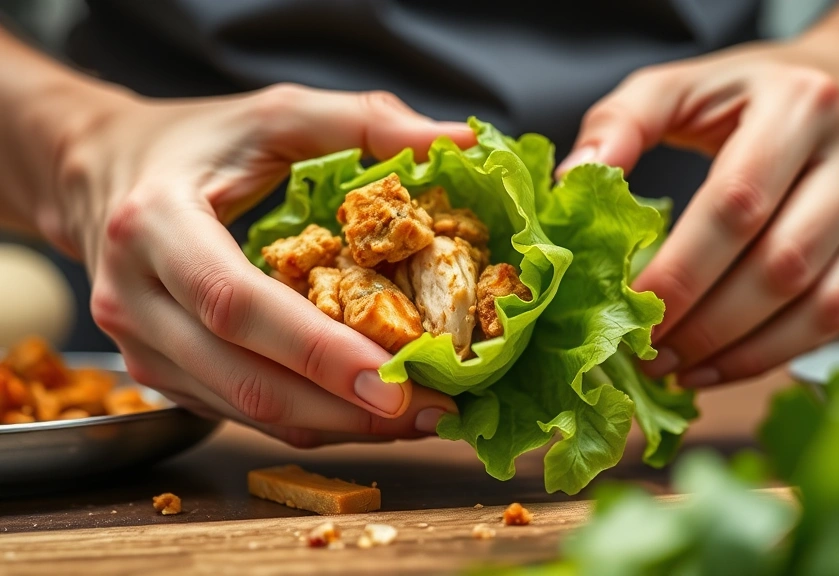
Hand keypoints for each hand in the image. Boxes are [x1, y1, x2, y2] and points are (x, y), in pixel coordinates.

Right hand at [44, 84, 472, 445]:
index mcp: (154, 227)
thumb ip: (364, 121)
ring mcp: (140, 349)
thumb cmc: (194, 143)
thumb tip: (459, 142)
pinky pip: (243, 414)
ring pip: (249, 412)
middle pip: (248, 380)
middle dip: (347, 408)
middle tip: (434, 410)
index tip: (397, 379)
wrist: (99, 174)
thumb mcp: (273, 115)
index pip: (238, 305)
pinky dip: (312, 418)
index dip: (320, 352)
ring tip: (421, 415)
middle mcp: (135, 301)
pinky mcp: (161, 375)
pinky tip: (369, 409)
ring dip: (339, 425)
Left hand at [558, 29, 838, 387]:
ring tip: (676, 367)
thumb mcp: (683, 85)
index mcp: (801, 106)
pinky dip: (773, 355)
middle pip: (780, 264)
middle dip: (705, 321)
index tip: (631, 306)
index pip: (736, 204)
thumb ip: (623, 122)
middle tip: (647, 351)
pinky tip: (718, 366)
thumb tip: (575, 179)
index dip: (682, 268)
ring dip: (739, 351)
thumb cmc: (753, 96)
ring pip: (819, 305)